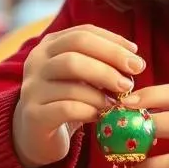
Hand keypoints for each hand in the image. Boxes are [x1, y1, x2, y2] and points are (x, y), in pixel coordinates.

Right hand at [13, 25, 143, 167]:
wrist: (35, 134)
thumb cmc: (66, 99)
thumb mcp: (82, 75)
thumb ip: (101, 63)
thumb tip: (133, 59)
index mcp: (49, 46)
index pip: (83, 33)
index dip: (113, 42)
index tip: (136, 56)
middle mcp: (36, 62)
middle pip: (76, 51)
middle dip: (110, 62)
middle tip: (131, 79)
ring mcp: (32, 88)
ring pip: (71, 81)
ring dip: (101, 92)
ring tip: (117, 101)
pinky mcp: (34, 115)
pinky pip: (67, 108)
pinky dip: (89, 110)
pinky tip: (100, 116)